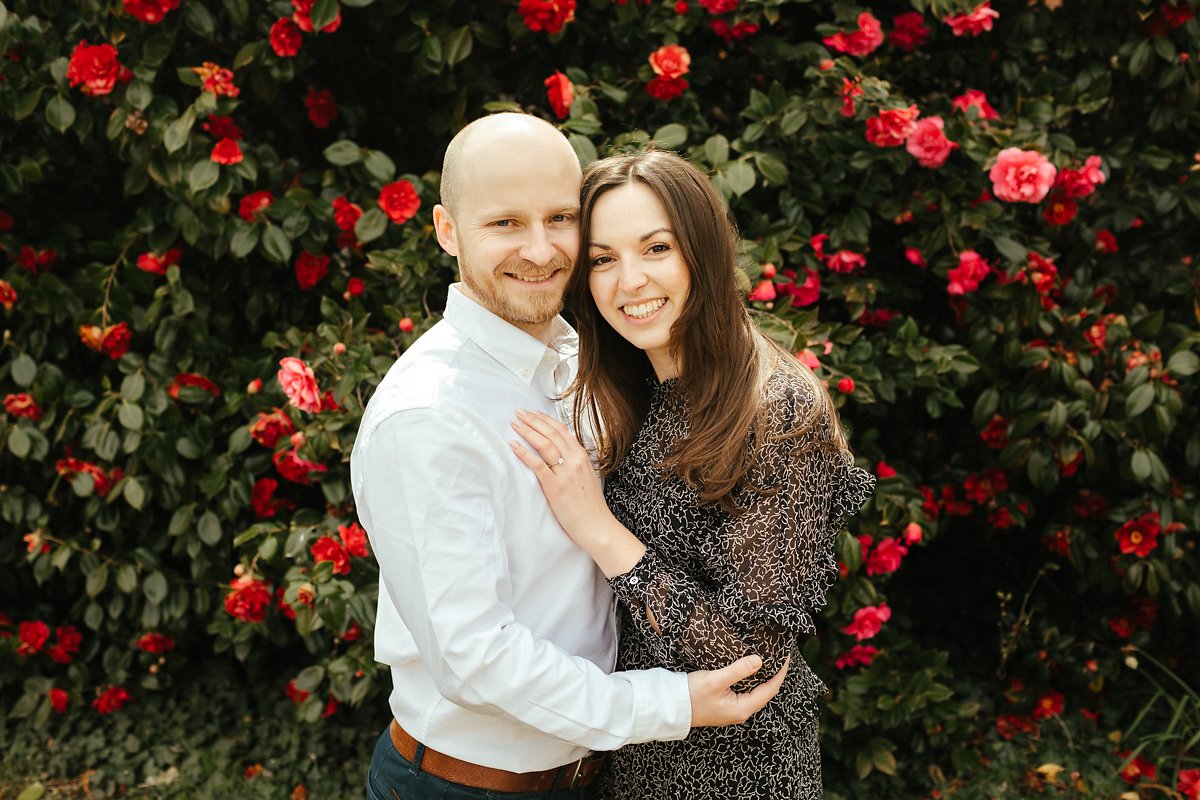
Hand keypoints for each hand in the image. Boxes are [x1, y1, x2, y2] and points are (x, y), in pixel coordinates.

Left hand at [508, 408, 609, 544]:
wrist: (596, 525)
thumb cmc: (590, 505)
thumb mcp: (587, 476)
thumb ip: (575, 463)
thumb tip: (561, 454)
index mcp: (582, 457)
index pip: (562, 430)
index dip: (546, 419)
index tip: (533, 413)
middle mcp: (574, 460)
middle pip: (551, 433)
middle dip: (533, 420)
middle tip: (519, 412)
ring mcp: (565, 472)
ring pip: (544, 444)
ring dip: (527, 431)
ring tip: (514, 423)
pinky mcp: (554, 486)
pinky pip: (537, 464)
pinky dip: (524, 452)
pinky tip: (514, 444)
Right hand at [686, 655, 789, 726]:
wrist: (670, 708)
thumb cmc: (691, 695)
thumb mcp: (715, 679)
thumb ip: (738, 670)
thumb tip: (760, 660)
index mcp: (742, 708)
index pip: (771, 689)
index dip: (780, 672)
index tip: (786, 656)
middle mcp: (741, 711)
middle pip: (766, 691)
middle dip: (774, 674)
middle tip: (780, 656)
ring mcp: (733, 709)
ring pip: (756, 692)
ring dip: (764, 677)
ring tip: (769, 660)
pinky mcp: (725, 705)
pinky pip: (746, 691)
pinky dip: (752, 679)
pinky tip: (750, 669)